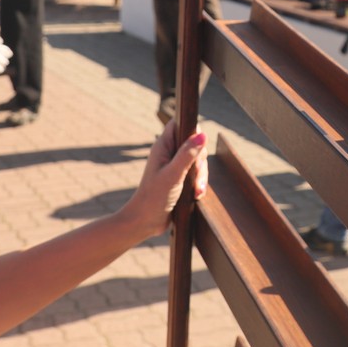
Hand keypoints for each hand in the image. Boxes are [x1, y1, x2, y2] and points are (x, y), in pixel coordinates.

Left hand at [120, 120, 208, 238]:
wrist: (145, 222)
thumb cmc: (154, 197)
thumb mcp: (173, 175)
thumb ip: (187, 154)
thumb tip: (202, 135)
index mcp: (163, 146)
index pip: (180, 124)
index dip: (192, 129)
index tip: (198, 146)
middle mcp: (169, 153)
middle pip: (195, 144)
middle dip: (200, 161)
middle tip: (196, 175)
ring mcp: (175, 166)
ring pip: (198, 162)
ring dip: (200, 176)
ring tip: (196, 191)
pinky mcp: (180, 179)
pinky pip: (196, 175)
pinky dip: (199, 185)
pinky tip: (196, 195)